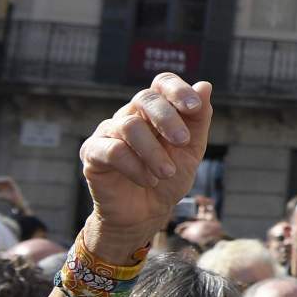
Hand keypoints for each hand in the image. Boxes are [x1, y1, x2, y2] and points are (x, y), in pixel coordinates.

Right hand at [78, 74, 213, 258]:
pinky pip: (112, 150)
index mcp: (155, 111)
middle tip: (183, 142)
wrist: (146, 213)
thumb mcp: (191, 150)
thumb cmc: (168, 177)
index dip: (177, 90)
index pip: (162, 83)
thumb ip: (198, 120)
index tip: (194, 108)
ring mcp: (108, 132)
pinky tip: (149, 181)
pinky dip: (135, 167)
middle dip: (168, 118)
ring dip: (153, 151)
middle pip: (145, 98)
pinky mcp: (92, 153)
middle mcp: (130, 115)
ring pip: (129, 125)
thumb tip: (204, 85)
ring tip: (167, 172)